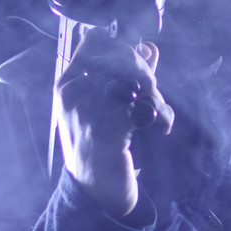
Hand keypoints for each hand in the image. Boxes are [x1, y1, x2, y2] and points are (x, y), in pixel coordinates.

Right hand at [55, 27, 173, 217]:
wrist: (93, 192)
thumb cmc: (99, 141)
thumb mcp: (105, 104)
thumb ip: (127, 74)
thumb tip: (149, 47)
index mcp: (68, 82)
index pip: (96, 38)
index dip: (122, 46)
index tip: (135, 64)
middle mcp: (74, 92)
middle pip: (122, 56)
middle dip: (145, 72)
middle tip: (152, 92)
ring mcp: (87, 111)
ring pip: (137, 81)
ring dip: (155, 96)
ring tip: (157, 110)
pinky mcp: (107, 131)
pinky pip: (147, 107)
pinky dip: (162, 115)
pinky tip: (162, 126)